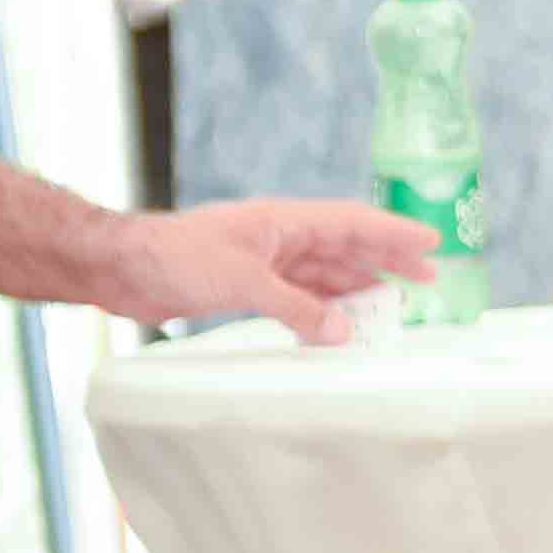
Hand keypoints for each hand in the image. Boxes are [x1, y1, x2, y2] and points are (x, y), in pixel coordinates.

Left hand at [107, 197, 433, 345]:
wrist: (119, 269)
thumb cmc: (177, 258)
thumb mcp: (246, 282)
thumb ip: (297, 308)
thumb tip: (342, 332)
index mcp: (284, 220)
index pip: (352, 222)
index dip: (394, 233)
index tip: (432, 243)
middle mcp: (277, 237)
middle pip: (342, 249)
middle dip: (383, 264)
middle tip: (425, 281)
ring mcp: (259, 261)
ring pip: (318, 276)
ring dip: (351, 292)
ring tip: (387, 310)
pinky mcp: (239, 285)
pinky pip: (291, 297)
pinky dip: (314, 311)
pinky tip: (332, 327)